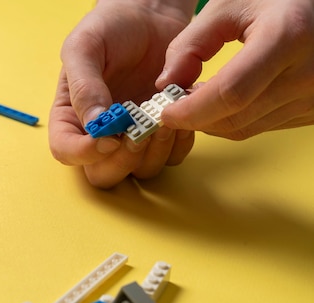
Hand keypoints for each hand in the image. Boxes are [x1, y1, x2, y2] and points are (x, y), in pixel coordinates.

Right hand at [49, 0, 196, 188]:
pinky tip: (180, 115)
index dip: (83, 154)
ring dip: (153, 153)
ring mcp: (132, 136)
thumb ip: (83, 86)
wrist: (150, 12)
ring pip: (139, 171)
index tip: (108, 138)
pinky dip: (178, 143)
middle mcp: (100, 133)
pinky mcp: (162, 133)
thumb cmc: (110, 26)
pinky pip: (171, 157)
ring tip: (164, 119)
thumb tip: (94, 125)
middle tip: (139, 134)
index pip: (65, 151)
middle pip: (101, 174)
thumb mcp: (85, 47)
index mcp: (71, 115)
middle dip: (121, 161)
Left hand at [158, 0, 313, 139]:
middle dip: (195, 117)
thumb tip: (166, 83)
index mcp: (287, 38)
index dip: (191, 110)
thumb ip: (192, 42)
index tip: (166, 111)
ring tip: (198, 96)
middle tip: (174, 104)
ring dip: (212, 121)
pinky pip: (262, 127)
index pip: (230, 94)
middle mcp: (307, 74)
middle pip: (235, 118)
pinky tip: (225, 99)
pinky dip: (234, 119)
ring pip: (246, 128)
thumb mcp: (232, 5)